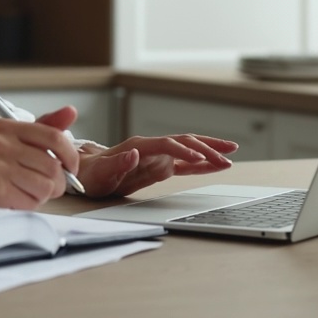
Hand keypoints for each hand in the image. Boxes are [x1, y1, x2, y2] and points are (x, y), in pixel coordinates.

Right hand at [0, 106, 82, 209]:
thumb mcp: (13, 142)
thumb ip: (44, 129)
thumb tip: (70, 112)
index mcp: (6, 127)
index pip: (54, 137)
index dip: (70, 155)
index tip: (71, 167)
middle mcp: (0, 143)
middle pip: (54, 166)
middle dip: (57, 182)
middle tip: (44, 185)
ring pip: (47, 186)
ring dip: (42, 195)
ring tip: (25, 191)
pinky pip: (33, 202)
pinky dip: (29, 205)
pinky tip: (14, 199)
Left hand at [75, 134, 239, 197]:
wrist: (86, 175)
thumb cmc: (91, 175)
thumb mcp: (100, 173)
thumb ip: (117, 163)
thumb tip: (133, 153)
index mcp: (139, 146)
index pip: (167, 144)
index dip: (183, 150)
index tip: (199, 158)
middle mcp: (151, 148)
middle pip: (184, 142)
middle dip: (206, 147)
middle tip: (228, 154)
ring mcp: (157, 157)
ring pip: (189, 150)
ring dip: (209, 152)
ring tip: (231, 154)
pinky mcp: (160, 167)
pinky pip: (185, 165)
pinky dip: (201, 165)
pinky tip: (216, 165)